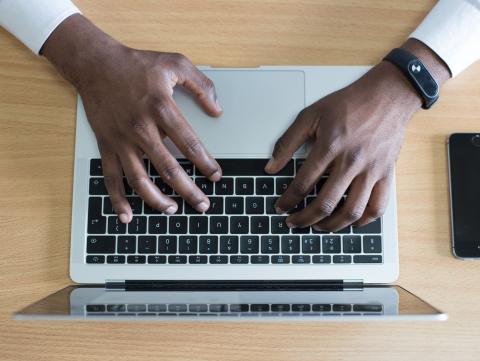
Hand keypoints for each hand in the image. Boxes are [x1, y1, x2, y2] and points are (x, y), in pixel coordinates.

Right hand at [43, 15, 221, 222]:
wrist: (96, 64)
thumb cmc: (137, 64)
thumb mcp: (175, 63)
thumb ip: (201, 85)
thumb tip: (218, 109)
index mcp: (161, 108)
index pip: (190, 144)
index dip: (206, 163)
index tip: (216, 176)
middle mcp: (141, 129)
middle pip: (168, 169)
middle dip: (189, 191)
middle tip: (203, 205)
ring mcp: (122, 140)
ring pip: (140, 179)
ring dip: (157, 200)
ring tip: (173, 210)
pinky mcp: (106, 145)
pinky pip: (111, 177)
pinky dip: (118, 199)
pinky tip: (127, 215)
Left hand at [265, 40, 449, 231]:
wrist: (388, 95)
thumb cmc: (349, 104)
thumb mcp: (311, 115)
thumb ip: (288, 142)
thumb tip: (271, 166)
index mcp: (330, 146)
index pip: (302, 184)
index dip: (288, 200)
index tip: (281, 207)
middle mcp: (351, 161)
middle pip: (325, 203)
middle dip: (304, 219)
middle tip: (293, 223)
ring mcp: (371, 170)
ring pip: (351, 211)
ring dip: (331, 225)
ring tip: (318, 226)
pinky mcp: (386, 174)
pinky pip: (377, 207)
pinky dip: (363, 221)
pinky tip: (351, 222)